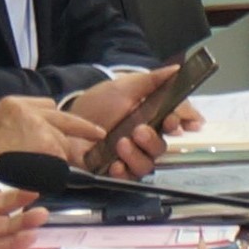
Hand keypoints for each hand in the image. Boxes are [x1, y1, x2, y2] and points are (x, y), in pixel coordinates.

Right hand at [0, 94, 106, 165]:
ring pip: (62, 141)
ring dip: (58, 157)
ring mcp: (39, 125)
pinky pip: (61, 159)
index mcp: (12, 104)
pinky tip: (43, 176)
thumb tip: (43, 132)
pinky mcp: (48, 143)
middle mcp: (26, 109)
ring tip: (40, 170)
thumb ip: (20, 125)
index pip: (47, 105)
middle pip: (62, 119)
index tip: (70, 125)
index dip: (57, 119)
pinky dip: (56, 170)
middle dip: (83, 127)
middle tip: (98, 133)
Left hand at [64, 67, 178, 178]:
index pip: (174, 124)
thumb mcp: (125, 86)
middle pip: (160, 148)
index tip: (172, 121)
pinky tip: (115, 165)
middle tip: (139, 130)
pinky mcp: (114, 170)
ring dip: (136, 155)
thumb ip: (152, 80)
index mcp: (153, 119)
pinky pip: (126, 178)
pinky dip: (123, 173)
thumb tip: (177, 70)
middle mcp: (145, 141)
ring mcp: (130, 157)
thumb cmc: (101, 101)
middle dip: (152, 140)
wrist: (70, 118)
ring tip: (121, 143)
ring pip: (146, 165)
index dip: (178, 124)